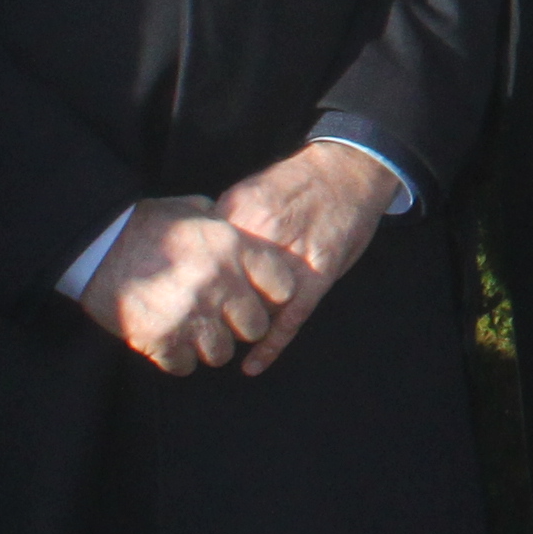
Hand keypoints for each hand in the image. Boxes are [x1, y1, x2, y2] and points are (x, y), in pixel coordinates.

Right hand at [84, 200, 309, 375]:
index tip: (256, 297)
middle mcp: (220, 284)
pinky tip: (168, 342)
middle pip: (255, 327)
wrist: (95, 246)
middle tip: (222, 320)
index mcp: (233, 248)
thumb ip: (223, 222)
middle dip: (240, 326)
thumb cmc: (144, 225)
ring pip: (222, 353)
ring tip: (193, 332)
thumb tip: (238, 227)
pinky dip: (177, 359)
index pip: (282, 286)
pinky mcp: (161, 340)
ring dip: (208, 346)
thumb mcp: (192, 211)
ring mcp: (191, 315)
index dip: (271, 295)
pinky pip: (184, 366)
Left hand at [214, 141, 394, 374]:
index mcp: (238, 212)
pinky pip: (288, 320)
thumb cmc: (302, 179)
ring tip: (221, 346)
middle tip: (200, 328)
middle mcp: (259, 237)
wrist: (350, 168)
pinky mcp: (317, 278)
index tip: (182, 299)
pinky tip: (252, 365)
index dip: (191, 282)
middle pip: (224, 286)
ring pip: (252, 306)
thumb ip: (228, 219)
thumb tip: (199, 245)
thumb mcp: (255, 188)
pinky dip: (269, 346)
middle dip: (211, 310)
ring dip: (237, 329)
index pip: (202, 256)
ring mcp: (289, 260)